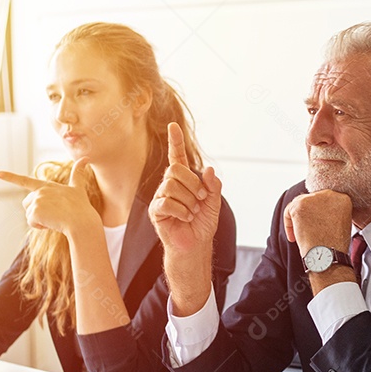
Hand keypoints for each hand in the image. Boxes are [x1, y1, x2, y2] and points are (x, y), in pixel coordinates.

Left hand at [0, 157, 96, 235]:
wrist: (81, 222)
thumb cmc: (81, 207)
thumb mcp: (78, 188)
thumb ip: (78, 173)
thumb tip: (86, 157)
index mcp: (47, 186)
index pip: (26, 180)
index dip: (11, 177)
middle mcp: (40, 191)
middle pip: (27, 203)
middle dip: (36, 211)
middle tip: (54, 214)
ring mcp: (37, 200)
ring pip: (29, 214)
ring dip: (39, 219)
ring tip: (55, 218)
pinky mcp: (35, 211)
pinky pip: (31, 222)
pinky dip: (40, 226)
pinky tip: (52, 224)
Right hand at [148, 123, 220, 253]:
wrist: (196, 245)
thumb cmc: (202, 223)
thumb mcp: (213, 203)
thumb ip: (213, 186)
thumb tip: (209, 170)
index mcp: (183, 180)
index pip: (176, 156)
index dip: (175, 142)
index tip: (173, 126)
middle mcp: (169, 185)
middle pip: (175, 169)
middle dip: (193, 183)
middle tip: (200, 198)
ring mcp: (161, 197)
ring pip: (171, 186)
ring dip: (189, 200)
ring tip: (192, 212)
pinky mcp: (156, 211)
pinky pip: (167, 202)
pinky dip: (182, 210)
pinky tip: (185, 217)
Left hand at [282, 190, 352, 256]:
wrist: (326, 257)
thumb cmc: (333, 246)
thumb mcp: (341, 223)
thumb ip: (332, 212)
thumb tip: (317, 211)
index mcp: (343, 199)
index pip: (325, 200)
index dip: (319, 214)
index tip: (317, 226)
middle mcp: (330, 194)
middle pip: (312, 199)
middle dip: (308, 215)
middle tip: (308, 231)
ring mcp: (314, 198)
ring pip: (300, 204)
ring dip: (299, 219)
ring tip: (303, 235)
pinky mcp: (300, 205)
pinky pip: (288, 211)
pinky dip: (289, 225)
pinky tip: (294, 238)